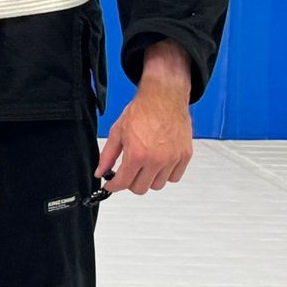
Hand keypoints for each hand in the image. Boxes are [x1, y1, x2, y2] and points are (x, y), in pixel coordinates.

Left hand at [96, 41, 192, 195]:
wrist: (164, 98)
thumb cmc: (142, 111)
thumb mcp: (117, 132)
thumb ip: (107, 155)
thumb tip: (100, 171)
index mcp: (137, 154)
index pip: (123, 183)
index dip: (114, 186)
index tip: (111, 186)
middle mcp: (156, 160)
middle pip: (141, 188)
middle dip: (130, 183)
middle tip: (127, 172)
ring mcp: (173, 159)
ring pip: (158, 185)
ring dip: (149, 178)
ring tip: (144, 164)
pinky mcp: (185, 156)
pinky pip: (174, 177)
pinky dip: (166, 174)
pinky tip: (159, 163)